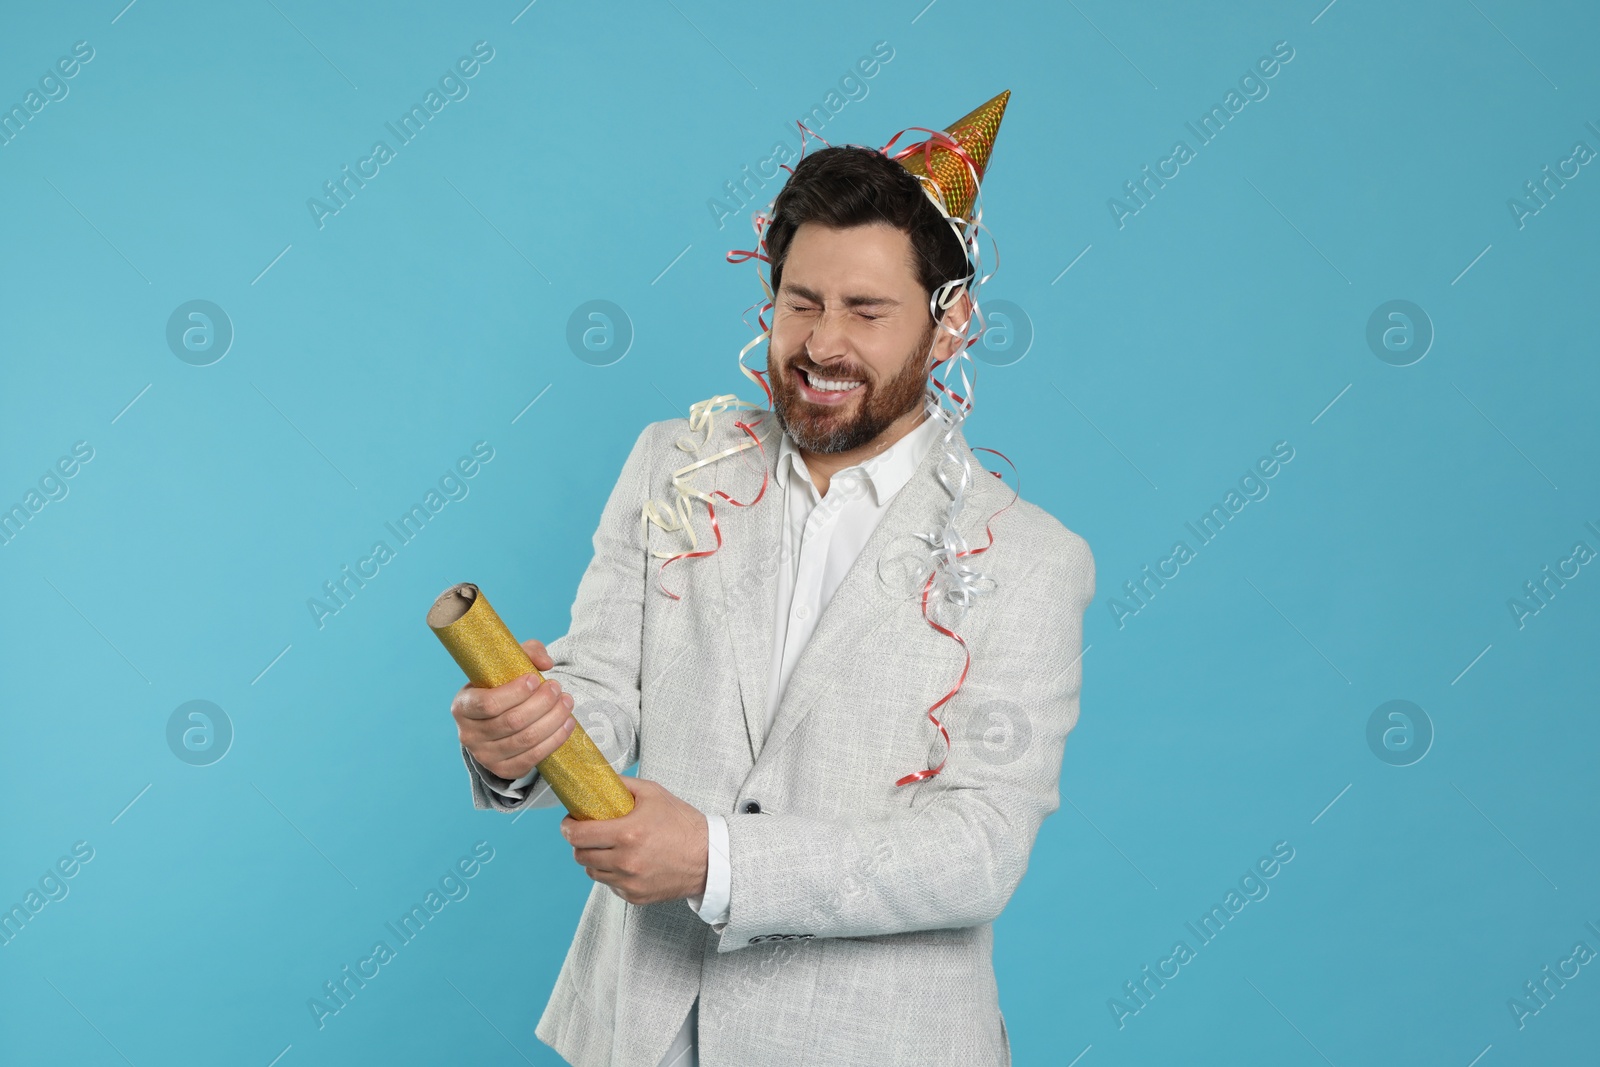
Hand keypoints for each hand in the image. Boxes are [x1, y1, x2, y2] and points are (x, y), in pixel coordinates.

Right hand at [451, 638, 578, 780]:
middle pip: (511, 722)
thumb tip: (546, 663)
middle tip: (558, 688)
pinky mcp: (504, 769)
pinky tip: (567, 724)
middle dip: (541, 704)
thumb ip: (527, 652)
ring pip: (525, 740)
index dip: (515, 692)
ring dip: (552, 720)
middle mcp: (469, 734)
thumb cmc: (501, 686)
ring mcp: (485, 756)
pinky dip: (554, 740)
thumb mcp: (506, 665)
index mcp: (463, 706)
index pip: (488, 703)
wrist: (498, 719)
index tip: (535, 679)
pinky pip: (533, 757)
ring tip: (567, 703)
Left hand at [561, 778, 708, 905]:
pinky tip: (627, 862)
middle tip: (589, 833)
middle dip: (580, 842)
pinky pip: (610, 885)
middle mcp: (625, 861)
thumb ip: (622, 785)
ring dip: (595, 859)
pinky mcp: (635, 896)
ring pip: (592, 872)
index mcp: (627, 834)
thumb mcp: (654, 793)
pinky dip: (612, 874)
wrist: (710, 858)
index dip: (568, 828)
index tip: (570, 822)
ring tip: (609, 847)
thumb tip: (597, 780)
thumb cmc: (683, 824)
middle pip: (580, 856)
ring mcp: (629, 882)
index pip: (577, 836)